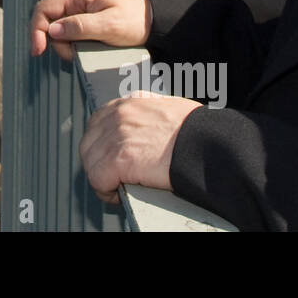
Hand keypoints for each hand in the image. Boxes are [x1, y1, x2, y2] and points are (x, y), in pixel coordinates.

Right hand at [29, 0, 151, 59]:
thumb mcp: (110, 25)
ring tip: (84, 50)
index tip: (38, 51)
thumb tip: (52, 30)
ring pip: (57, 28)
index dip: (37, 30)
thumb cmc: (136, 18)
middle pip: (48, 20)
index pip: (43, 8)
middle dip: (55, 41)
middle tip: (73, 54)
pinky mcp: (82, 16)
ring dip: (65, 43)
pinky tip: (85, 47)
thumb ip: (80, 27)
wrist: (155, 17)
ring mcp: (77, 5)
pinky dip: (72, 42)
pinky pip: (68, 30)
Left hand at [80, 93, 201, 202]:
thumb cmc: (199, 131)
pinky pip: (97, 179)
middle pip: (89, 142)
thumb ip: (150, 114)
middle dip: (97, 161)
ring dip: (101, 178)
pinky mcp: (118, 159)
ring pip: (90, 162)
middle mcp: (119, 115)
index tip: (110, 157)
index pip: (98, 121)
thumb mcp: (170, 108)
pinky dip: (105, 191)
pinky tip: (117, 195)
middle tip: (111, 176)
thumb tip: (146, 127)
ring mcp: (116, 136)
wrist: (209, 145)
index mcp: (130, 102)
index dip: (101, 143)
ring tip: (115, 188)